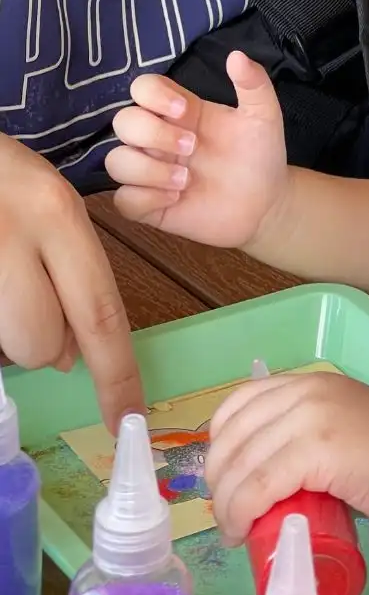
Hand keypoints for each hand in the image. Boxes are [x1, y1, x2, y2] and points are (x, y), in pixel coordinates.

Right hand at [0, 133, 141, 432]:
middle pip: (42, 345)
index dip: (117, 377)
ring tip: (6, 274)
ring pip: (6, 341)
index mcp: (56, 215)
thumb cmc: (1, 172)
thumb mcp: (50, 205)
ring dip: (11, 327)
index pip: (100, 314)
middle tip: (31, 298)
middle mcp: (15, 240)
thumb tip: (72, 356)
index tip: (129, 421)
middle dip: (44, 346)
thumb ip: (72, 273)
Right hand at [106, 51, 287, 247]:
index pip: (143, 88)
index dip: (153, 95)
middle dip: (153, 133)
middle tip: (192, 147)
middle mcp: (158, 139)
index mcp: (180, 111)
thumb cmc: (260, 155)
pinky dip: (144, 199)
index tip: (183, 110)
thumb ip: (253, 84)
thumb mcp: (263, 115)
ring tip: (185, 181)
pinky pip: (123, 200)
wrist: (266, 203)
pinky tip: (175, 199)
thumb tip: (237, 56)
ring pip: (115, 161)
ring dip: (147, 170)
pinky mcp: (148, 205)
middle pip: (123, 122)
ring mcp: (150, 172)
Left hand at [205, 371, 368, 541]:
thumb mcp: (342, 431)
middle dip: (219, 481)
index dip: (221, 444)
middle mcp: (307, 390)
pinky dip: (241, 512)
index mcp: (311, 382)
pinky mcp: (316, 448)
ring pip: (241, 465)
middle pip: (233, 436)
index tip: (223, 480)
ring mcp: (311, 415)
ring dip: (226, 505)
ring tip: (233, 531)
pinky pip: (258, 485)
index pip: (240, 402)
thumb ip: (306, 434)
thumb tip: (260, 473)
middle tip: (227, 516)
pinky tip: (242, 531)